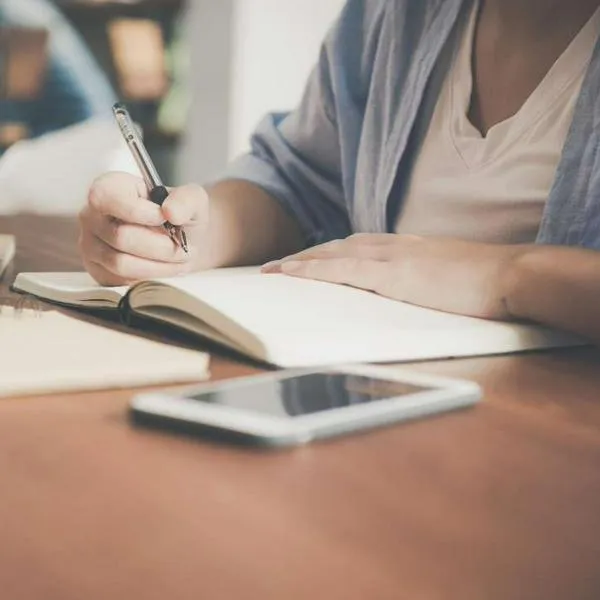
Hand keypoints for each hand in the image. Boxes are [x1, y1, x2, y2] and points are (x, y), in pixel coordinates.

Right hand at [79, 173, 209, 284]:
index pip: (109, 199)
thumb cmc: (180, 216)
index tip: (166, 219)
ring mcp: (91, 245)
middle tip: (184, 249)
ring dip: (158, 266)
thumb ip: (185, 200)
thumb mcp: (192, 199)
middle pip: (121, 237)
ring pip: (121, 263)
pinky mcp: (98, 271)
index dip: (140, 212)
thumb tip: (171, 212)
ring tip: (179, 260)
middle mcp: (92, 215)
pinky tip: (164, 269)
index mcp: (109, 188)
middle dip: (160, 246)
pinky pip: (121, 281)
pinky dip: (150, 278)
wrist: (181, 240)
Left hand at [262, 233, 527, 319]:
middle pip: (337, 246)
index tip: (307, 262)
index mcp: (405, 248)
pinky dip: (313, 269)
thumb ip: (420, 279)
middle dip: (305, 257)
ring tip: (273, 270)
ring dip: (300, 261)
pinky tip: (290, 272)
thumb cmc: (483, 281)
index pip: (356, 247)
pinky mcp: (393, 273)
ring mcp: (391, 257)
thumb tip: (406, 292)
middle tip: (277, 266)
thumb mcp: (444, 277)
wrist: (509, 274)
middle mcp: (392, 246)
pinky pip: (341, 268)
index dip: (328, 255)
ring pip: (333, 253)